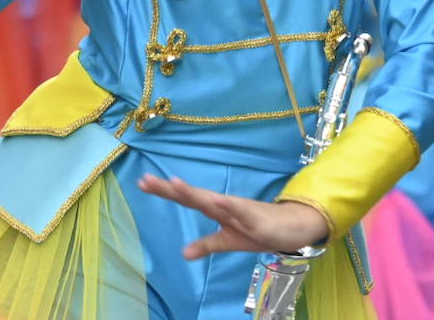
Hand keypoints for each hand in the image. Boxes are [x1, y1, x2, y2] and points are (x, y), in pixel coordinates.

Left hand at [137, 174, 328, 259]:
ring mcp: (238, 210)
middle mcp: (223, 205)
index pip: (186, 199)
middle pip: (193, 196)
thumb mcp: (228, 241)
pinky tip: (218, 201)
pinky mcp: (255, 218)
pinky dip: (229, 206)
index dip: (165, 191)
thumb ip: (206, 244)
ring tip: (175, 184)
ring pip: (213, 200)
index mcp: (215, 210)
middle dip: (171, 188)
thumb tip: (183, 253)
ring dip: (195, 193)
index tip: (142, 182)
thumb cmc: (259, 230)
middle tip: (146, 180)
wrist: (291, 227)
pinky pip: (240, 212)